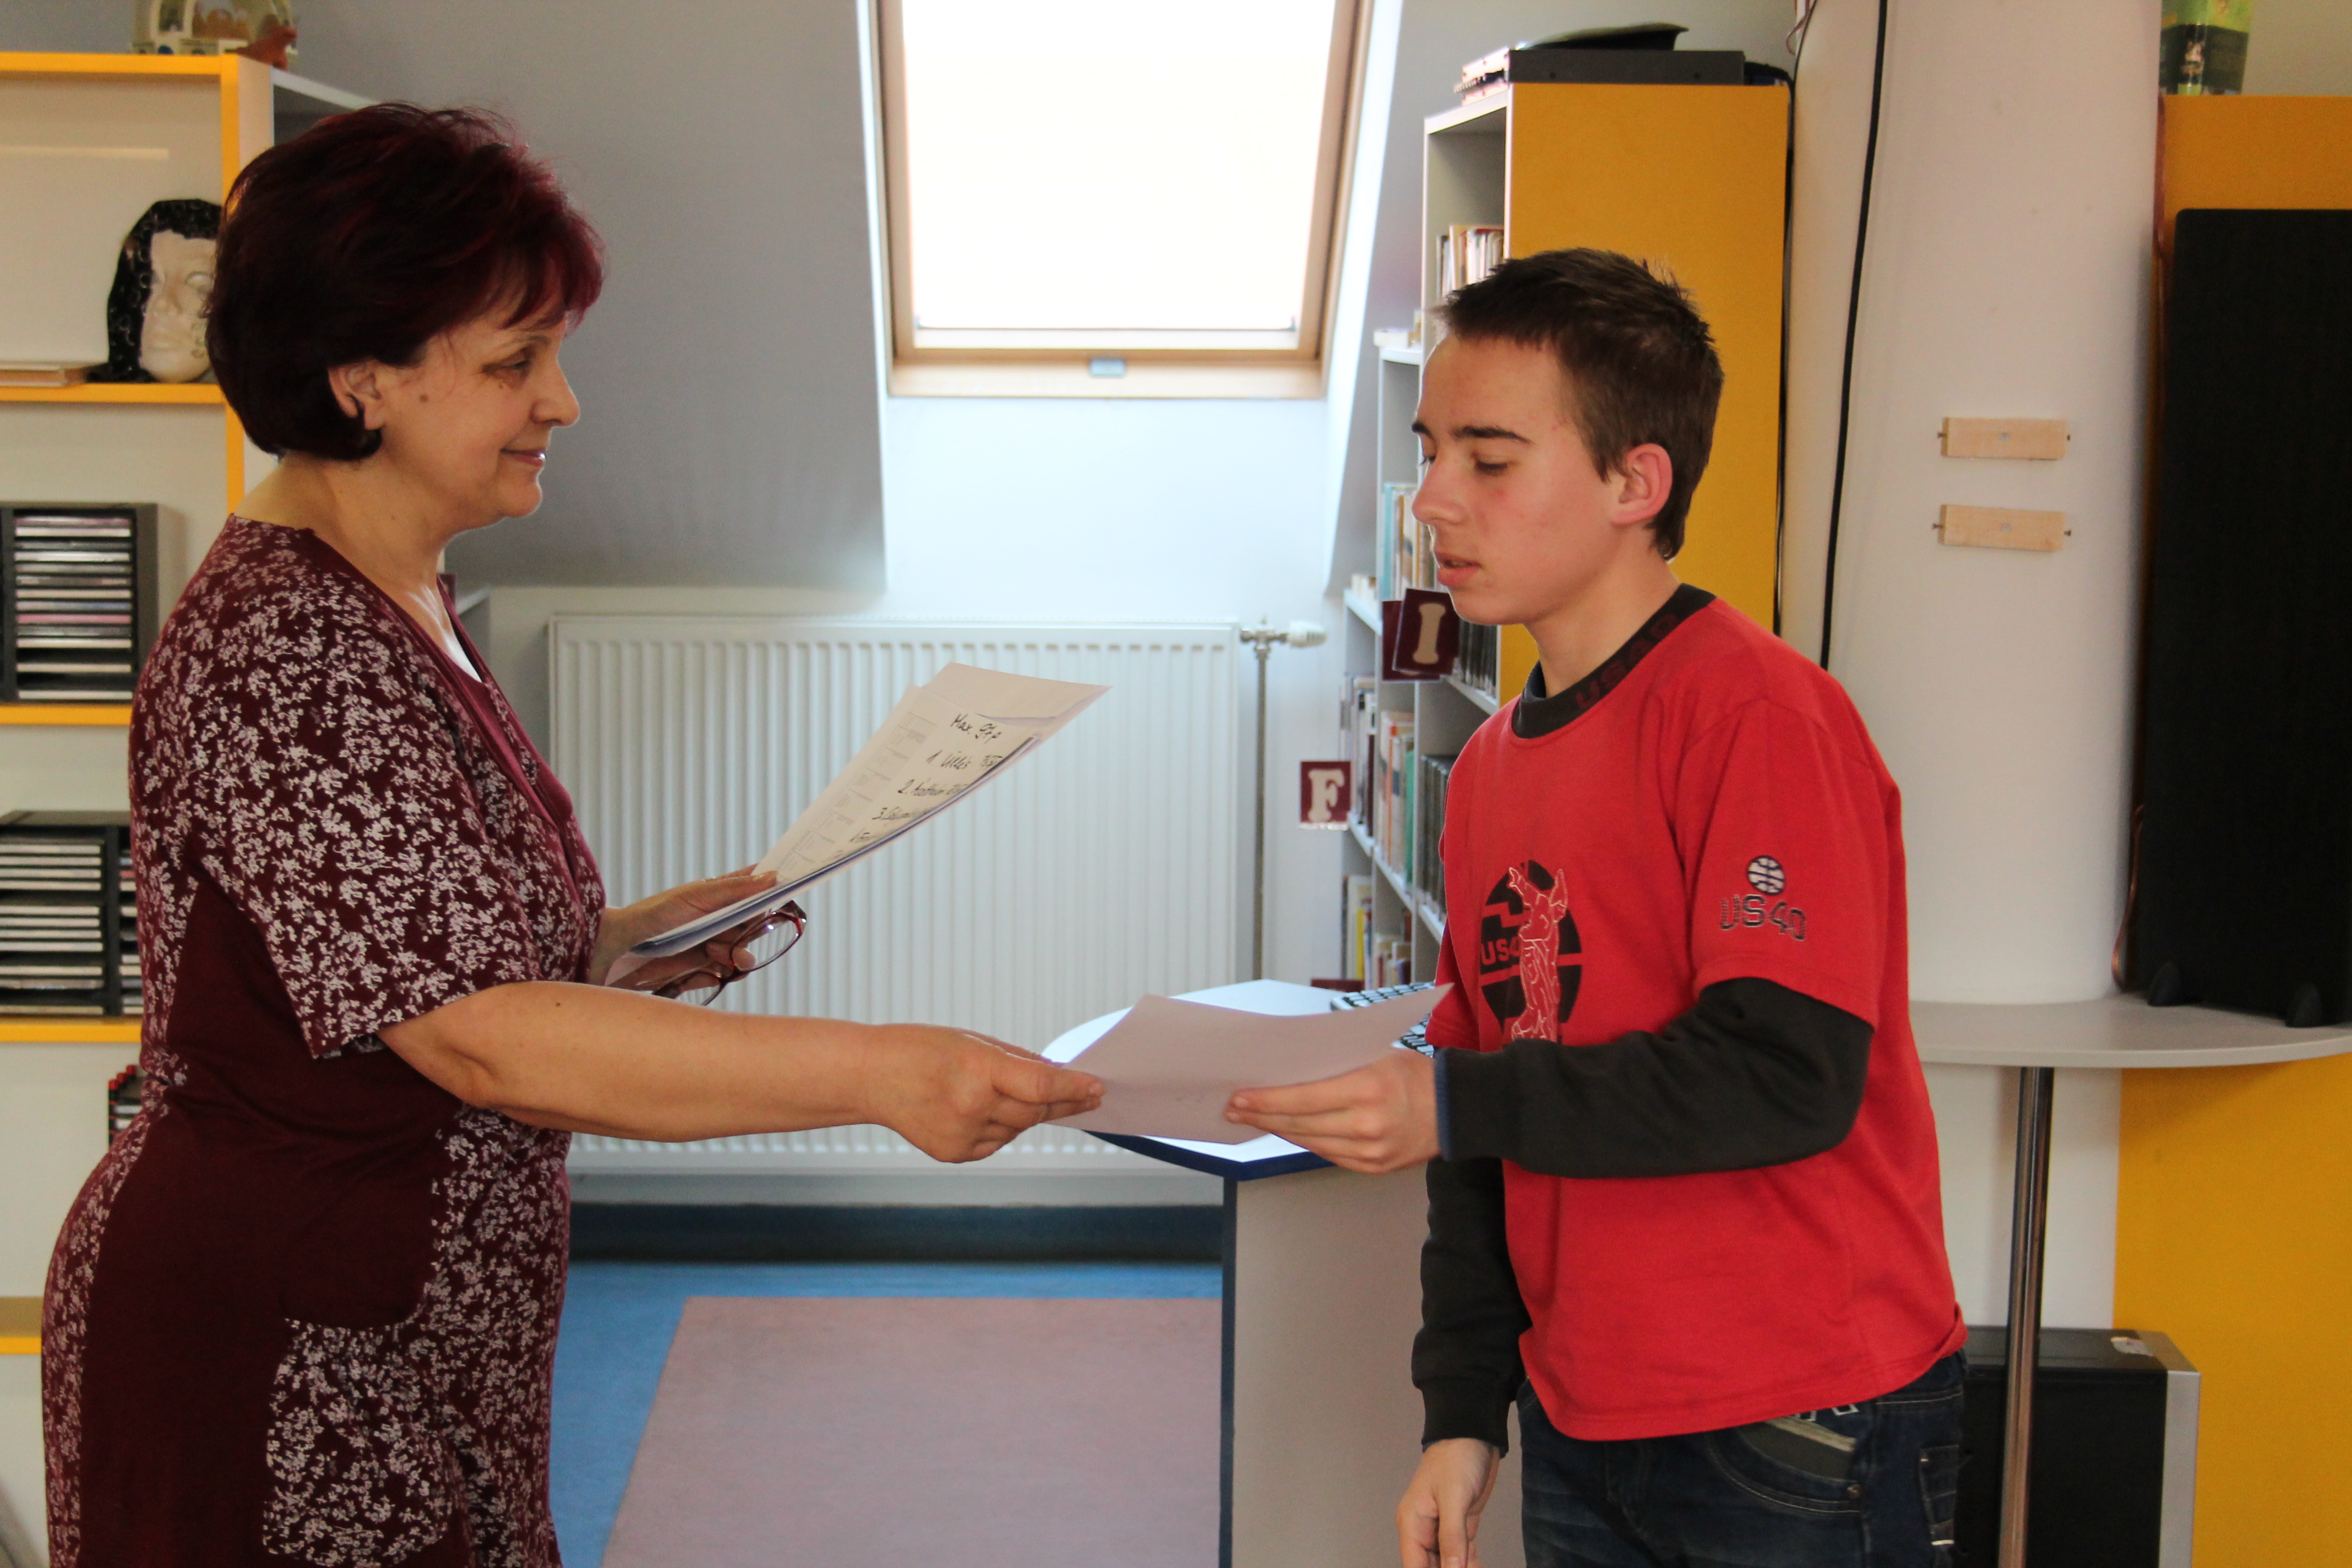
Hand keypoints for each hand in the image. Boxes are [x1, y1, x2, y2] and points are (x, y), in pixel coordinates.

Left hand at [593, 868, 775, 992]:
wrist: (619, 950)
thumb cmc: (654, 915)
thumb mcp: (697, 897)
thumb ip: (735, 889)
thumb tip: (773, 875)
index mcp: (717, 897)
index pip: (753, 890)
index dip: (772, 889)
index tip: (789, 888)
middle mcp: (716, 922)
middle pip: (753, 928)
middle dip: (750, 933)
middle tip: (738, 935)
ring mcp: (709, 947)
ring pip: (741, 956)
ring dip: (733, 956)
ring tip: (713, 954)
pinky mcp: (698, 971)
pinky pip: (722, 976)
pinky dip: (716, 974)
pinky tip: (702, 969)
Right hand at [864, 1026, 1104, 1162]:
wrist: (871, 1076)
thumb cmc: (922, 1049)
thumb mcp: (973, 1041)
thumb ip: (1018, 1062)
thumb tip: (1059, 1078)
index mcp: (978, 1070)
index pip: (1041, 1087)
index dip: (1074, 1089)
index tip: (1098, 1087)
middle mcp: (972, 1107)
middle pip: (1035, 1112)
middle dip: (1063, 1103)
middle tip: (1088, 1095)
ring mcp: (962, 1135)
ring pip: (1017, 1129)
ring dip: (1027, 1113)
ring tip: (1008, 1091)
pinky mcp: (954, 1153)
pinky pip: (996, 1142)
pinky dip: (1001, 1127)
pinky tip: (983, 1109)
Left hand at [1223, 1049, 1439, 1172]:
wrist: (1456, 1110)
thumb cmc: (1413, 1073)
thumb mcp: (1375, 1055)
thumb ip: (1334, 1065)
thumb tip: (1286, 1070)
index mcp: (1367, 1088)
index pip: (1302, 1099)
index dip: (1265, 1101)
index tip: (1239, 1097)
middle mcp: (1367, 1124)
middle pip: (1299, 1124)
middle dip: (1261, 1116)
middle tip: (1233, 1109)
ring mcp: (1370, 1151)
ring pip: (1309, 1142)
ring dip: (1278, 1131)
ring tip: (1253, 1119)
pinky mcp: (1372, 1168)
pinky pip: (1327, 1154)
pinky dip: (1304, 1142)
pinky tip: (1287, 1131)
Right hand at [1398, 1438, 1499, 1567]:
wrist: (1473, 1435)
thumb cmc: (1457, 1460)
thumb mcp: (1454, 1498)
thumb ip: (1452, 1537)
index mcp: (1412, 1524)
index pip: (1414, 1566)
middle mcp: (1424, 1531)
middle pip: (1432, 1567)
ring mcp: (1442, 1530)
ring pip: (1449, 1563)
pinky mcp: (1461, 1526)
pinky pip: (1464, 1555)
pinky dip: (1472, 1565)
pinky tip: (1481, 1567)